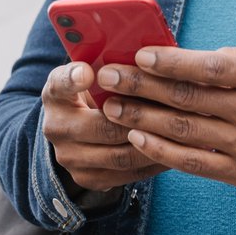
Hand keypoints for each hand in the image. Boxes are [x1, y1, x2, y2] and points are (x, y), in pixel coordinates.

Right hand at [41, 61, 163, 194]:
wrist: (76, 131)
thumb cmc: (95, 93)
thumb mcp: (94, 73)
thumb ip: (111, 66)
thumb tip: (149, 55)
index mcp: (56, 94)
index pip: (61, 84)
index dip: (74, 79)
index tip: (89, 72)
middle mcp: (56, 128)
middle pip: (101, 126)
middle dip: (139, 119)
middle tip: (171, 110)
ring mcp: (70, 157)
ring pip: (119, 155)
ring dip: (153, 144)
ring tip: (179, 133)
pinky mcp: (87, 179)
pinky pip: (128, 174)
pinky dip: (153, 162)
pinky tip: (174, 150)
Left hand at [98, 45, 235, 199]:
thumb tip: (187, 59)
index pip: (211, 68)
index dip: (171, 61)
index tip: (139, 54)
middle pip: (188, 98)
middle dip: (141, 86)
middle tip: (108, 76)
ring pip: (184, 131)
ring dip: (141, 118)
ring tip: (112, 107)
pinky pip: (194, 163)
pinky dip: (162, 151)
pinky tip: (137, 138)